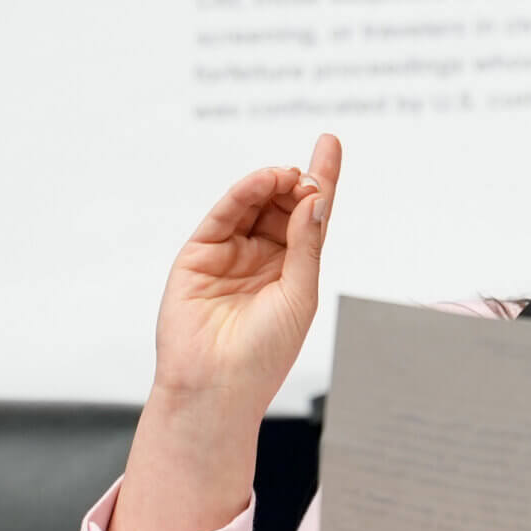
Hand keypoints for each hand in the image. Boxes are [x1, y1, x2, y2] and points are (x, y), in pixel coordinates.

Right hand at [150, 132, 340, 413]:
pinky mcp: (200, 253)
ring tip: (289, 175)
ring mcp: (231, 253)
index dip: (322, 180)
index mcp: (292, 271)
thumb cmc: (264, 354)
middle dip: (298, 183)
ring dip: (273, 183)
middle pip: (283, 204)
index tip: (330, 143)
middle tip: (310, 175)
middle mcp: (262, 257)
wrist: (217, 387)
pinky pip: (226, 214)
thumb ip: (306, 244)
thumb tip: (316, 198)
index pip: (309, 216)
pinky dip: (245, 192)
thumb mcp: (299, 295)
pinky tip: (266, 181)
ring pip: (254, 204)